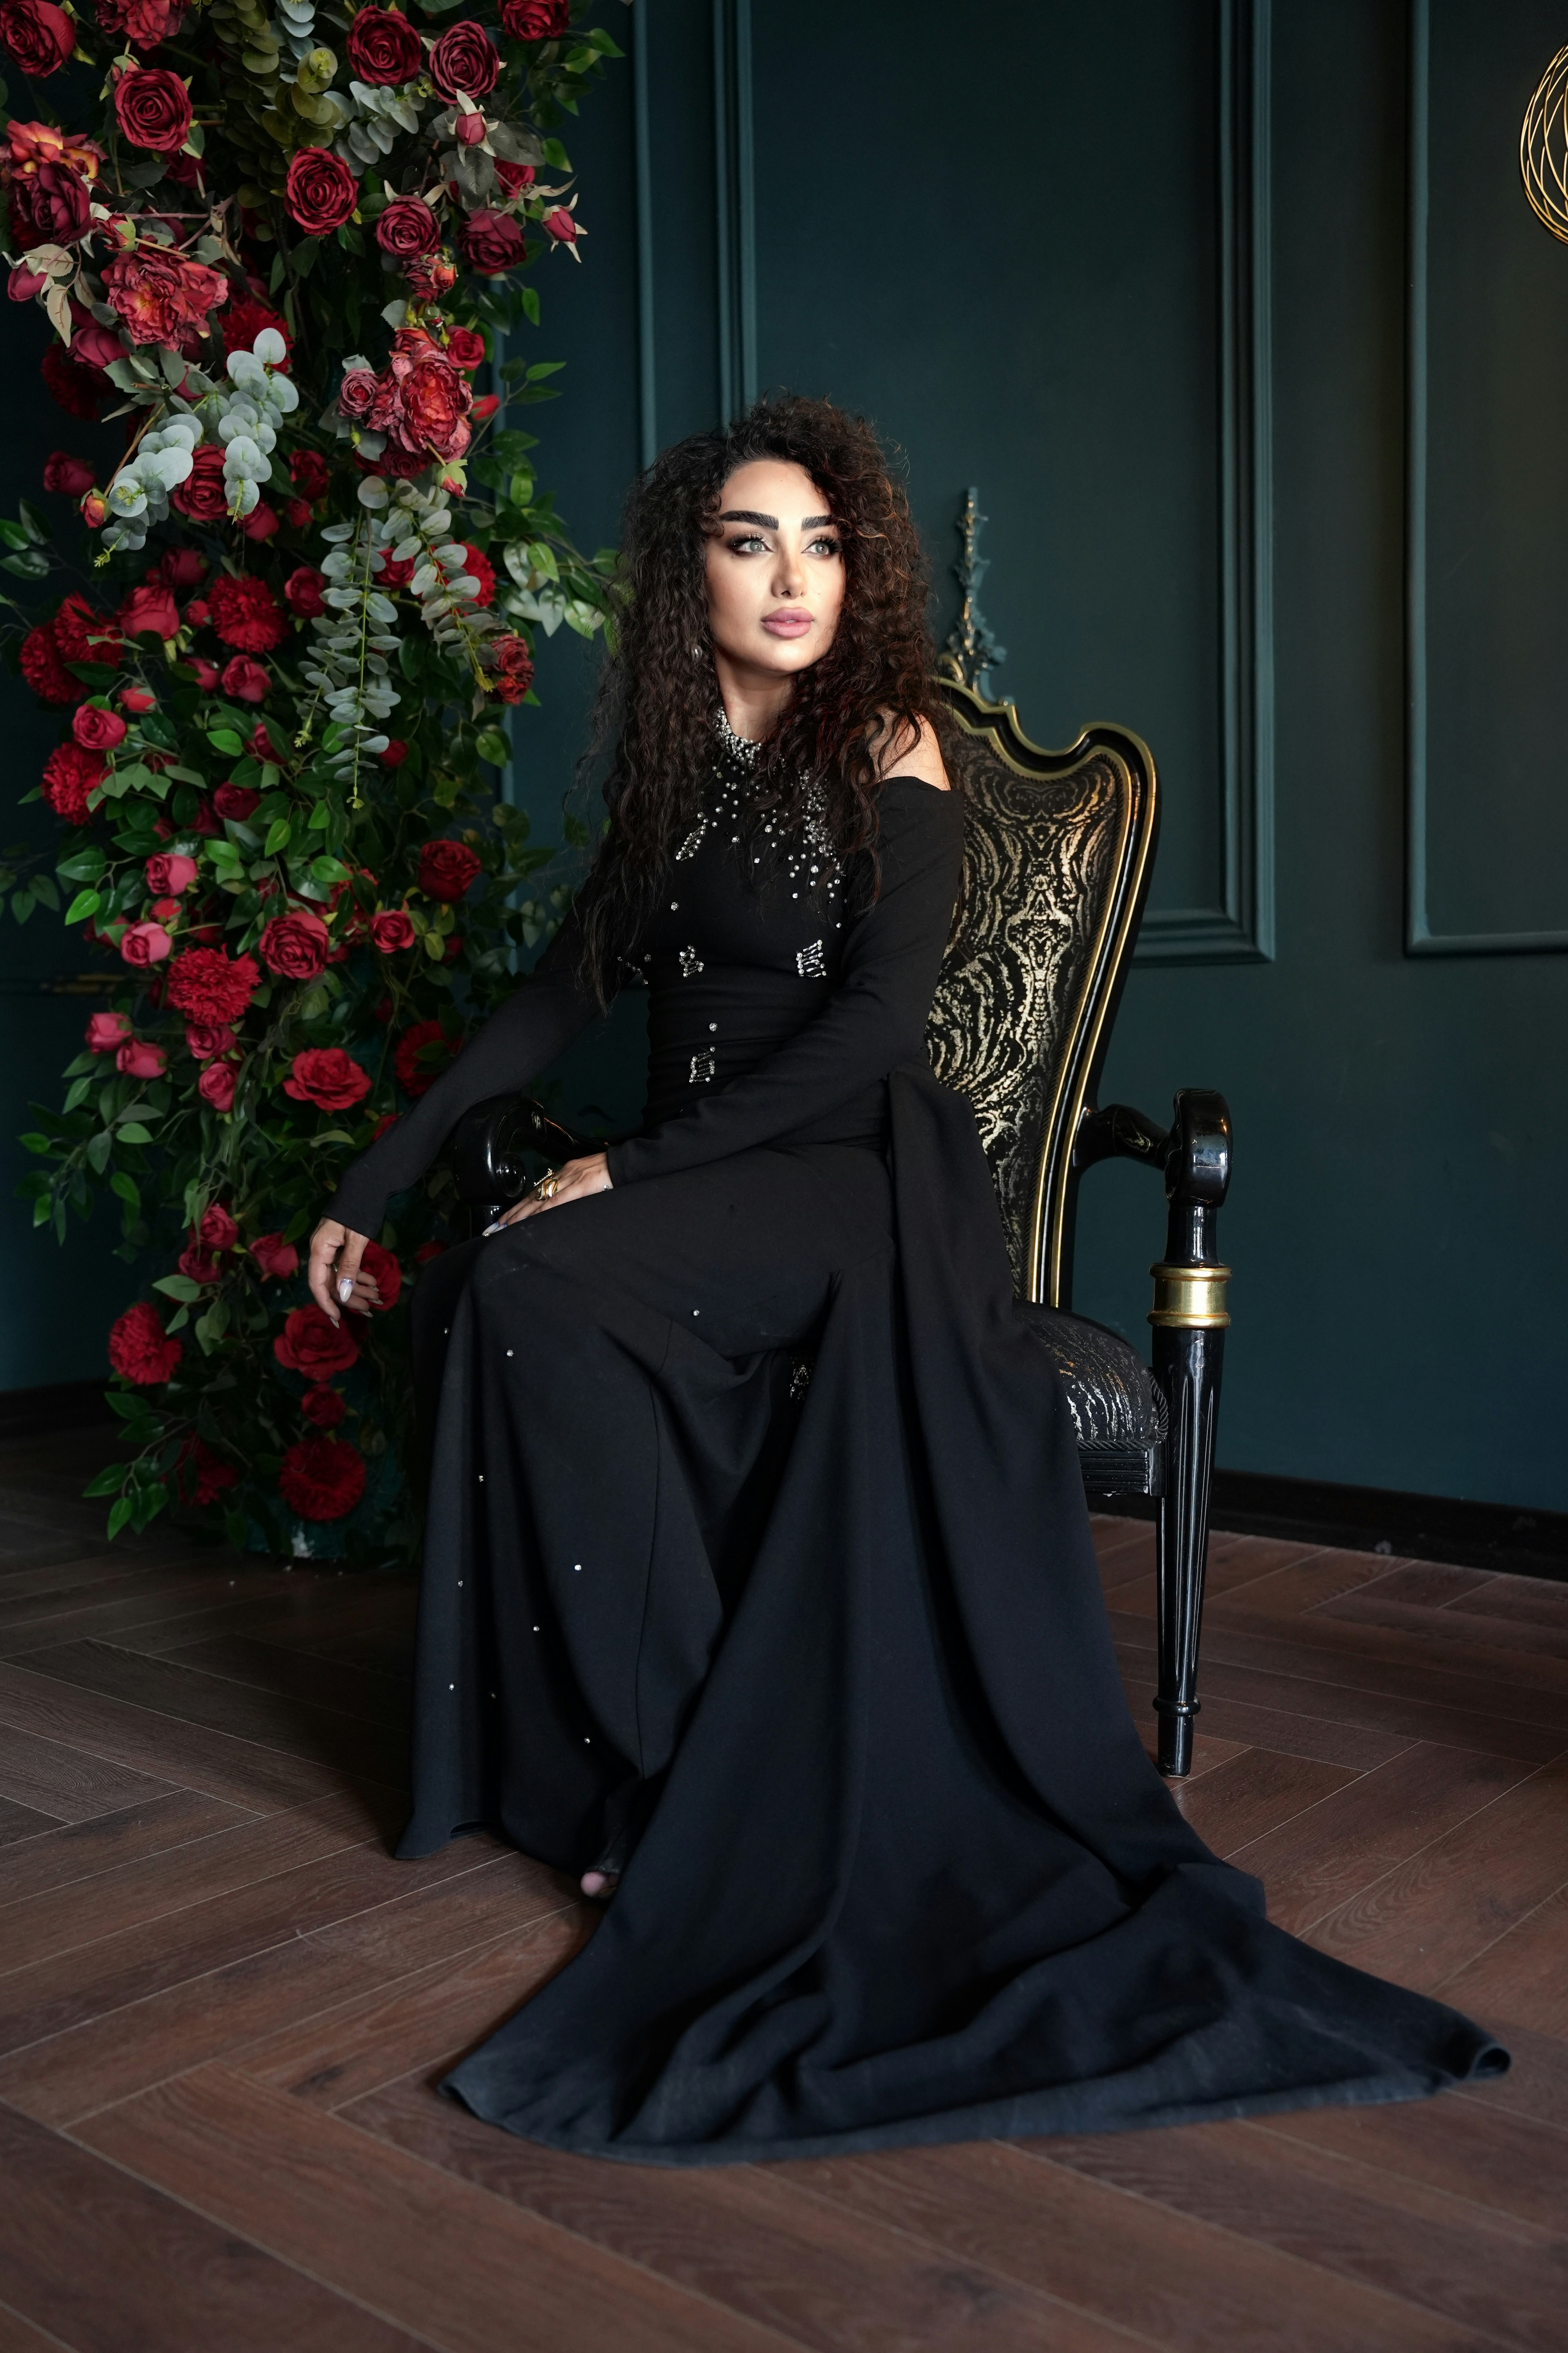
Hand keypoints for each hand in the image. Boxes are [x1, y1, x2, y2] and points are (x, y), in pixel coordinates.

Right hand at [307, 1217, 380, 1323]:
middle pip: (331, 1282)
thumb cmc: (359, 1210)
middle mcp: (321, 1251)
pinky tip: (373, 1283)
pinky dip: (359, 1276)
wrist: (365, 1185)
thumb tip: (344, 1294)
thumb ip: (350, 1266)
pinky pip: (347, 1267)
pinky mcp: (340, 1246)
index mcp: (319, 1249)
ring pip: (341, 1276)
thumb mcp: (356, 1239)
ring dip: (358, 1288)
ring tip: (376, 1298)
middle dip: (350, 1297)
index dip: (326, 1303)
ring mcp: (330, 1249)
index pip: (317, 1283)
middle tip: (369, 1310)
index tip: (338, 1318)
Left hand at [489, 1151, 611, 1228]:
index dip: (520, 1207)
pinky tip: (531, 1220)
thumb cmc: (613, 1174)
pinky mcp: (581, 1185)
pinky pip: (557, 1201)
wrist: (629, 1162)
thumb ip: (576, 1192)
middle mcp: (563, 1175)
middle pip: (532, 1197)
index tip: (505, 1219)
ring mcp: (571, 1179)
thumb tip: (565, 1209)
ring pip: (539, 1200)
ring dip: (520, 1215)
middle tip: (495, 1227)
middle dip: (513, 1213)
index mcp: (565, 1174)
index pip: (537, 1193)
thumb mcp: (590, 1182)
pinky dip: (542, 1212)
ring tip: (505, 1227)